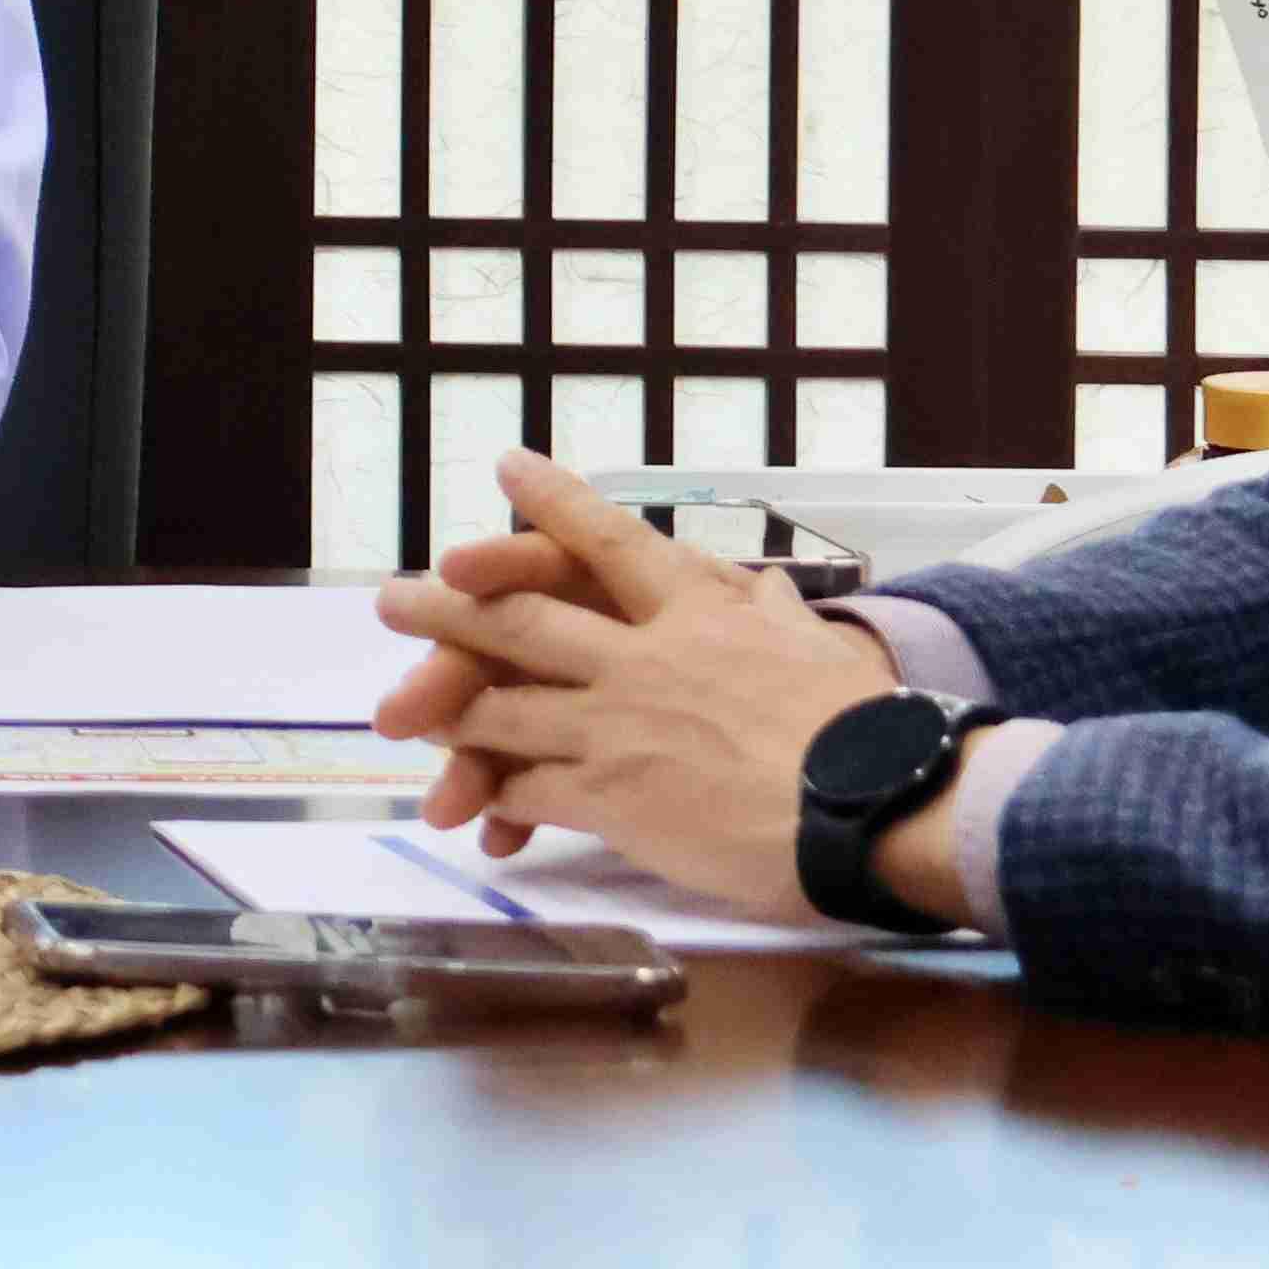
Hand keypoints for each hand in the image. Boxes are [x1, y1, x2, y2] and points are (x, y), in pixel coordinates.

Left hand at [369, 449, 909, 919]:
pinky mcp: (614, 798)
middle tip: (391, 594)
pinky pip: (530, 787)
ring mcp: (618, 726)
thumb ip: (773, 616)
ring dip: (446, 707)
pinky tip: (468, 804)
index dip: (552, 502)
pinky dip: (496, 793)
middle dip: (445, 605)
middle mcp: (641, 658)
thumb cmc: (864, 727)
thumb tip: (761, 587)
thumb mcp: (818, 646)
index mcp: (694, 611)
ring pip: (504, 706)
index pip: (608, 540)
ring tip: (400, 708)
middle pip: (518, 620)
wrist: (876, 803)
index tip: (508, 465)